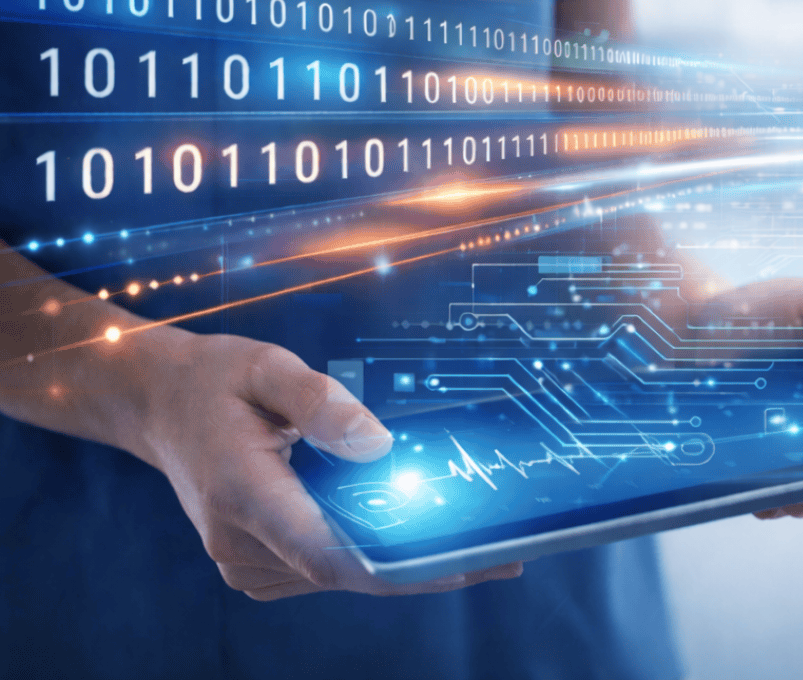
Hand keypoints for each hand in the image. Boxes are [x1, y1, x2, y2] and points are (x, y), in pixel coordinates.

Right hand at [133, 330, 523, 599]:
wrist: (158, 404)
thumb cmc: (214, 380)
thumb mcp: (266, 366)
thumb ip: (320, 402)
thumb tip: (377, 444)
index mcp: (241, 494)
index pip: (327, 552)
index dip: (397, 565)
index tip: (461, 561)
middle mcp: (237, 542)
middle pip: (344, 572)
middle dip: (424, 569)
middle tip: (503, 557)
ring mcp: (242, 560)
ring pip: (338, 576)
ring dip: (402, 566)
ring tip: (480, 548)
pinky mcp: (255, 562)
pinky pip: (324, 569)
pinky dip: (370, 558)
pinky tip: (419, 540)